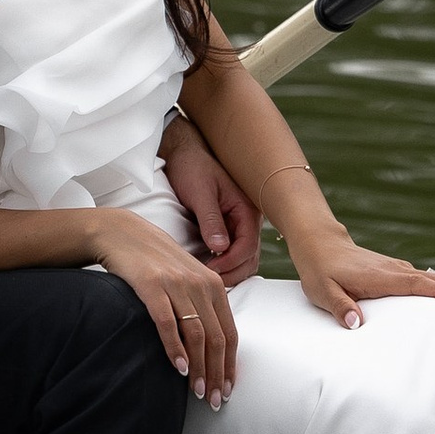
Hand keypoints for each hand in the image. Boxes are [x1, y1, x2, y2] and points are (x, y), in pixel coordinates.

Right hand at [87, 207, 241, 404]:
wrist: (124, 234)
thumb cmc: (156, 261)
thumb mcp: (187, 279)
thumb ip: (202, 305)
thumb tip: (212, 345)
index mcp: (214, 285)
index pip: (229, 333)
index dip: (230, 365)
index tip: (228, 390)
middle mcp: (200, 285)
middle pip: (216, 339)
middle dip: (218, 374)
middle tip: (214, 401)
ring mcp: (177, 285)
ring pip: (196, 335)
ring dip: (200, 368)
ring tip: (198, 392)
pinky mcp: (152, 286)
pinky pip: (168, 323)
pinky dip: (175, 348)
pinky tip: (179, 368)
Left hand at [161, 118, 261, 283]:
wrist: (184, 153)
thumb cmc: (193, 168)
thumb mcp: (200, 193)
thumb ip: (211, 220)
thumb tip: (220, 248)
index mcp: (246, 208)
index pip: (248, 246)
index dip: (230, 262)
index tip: (210, 270)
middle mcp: (248, 218)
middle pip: (250, 257)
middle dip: (232, 272)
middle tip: (207, 280)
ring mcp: (240, 224)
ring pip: (244, 258)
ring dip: (230, 271)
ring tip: (207, 277)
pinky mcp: (229, 227)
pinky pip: (234, 252)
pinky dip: (225, 264)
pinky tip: (208, 267)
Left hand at [291, 237, 434, 331]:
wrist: (320, 243)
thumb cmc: (321, 270)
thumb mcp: (323, 291)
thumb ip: (339, 306)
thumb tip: (355, 323)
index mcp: (383, 277)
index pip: (422, 286)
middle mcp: (396, 271)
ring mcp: (399, 270)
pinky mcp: (398, 272)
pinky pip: (429, 281)